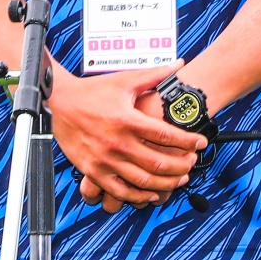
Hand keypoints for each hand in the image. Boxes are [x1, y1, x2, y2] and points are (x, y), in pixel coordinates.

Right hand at [47, 62, 206, 212]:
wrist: (59, 102)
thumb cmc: (92, 90)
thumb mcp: (124, 80)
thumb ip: (154, 75)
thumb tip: (179, 64)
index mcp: (127, 119)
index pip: (166, 135)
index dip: (188, 141)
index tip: (201, 143)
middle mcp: (117, 142)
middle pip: (158, 162)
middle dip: (181, 166)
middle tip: (192, 163)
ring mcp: (105, 159)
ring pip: (142, 180)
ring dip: (165, 184)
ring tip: (179, 179)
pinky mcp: (93, 171)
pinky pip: (119, 190)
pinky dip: (138, 196)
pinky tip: (151, 194)